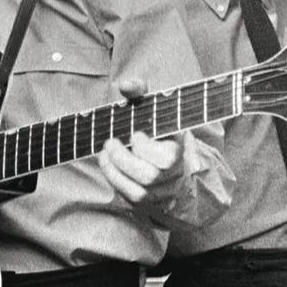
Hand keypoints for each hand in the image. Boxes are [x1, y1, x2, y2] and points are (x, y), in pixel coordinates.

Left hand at [99, 79, 192, 220]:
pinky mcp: (149, 200)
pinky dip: (113, 178)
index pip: (168, 157)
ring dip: (115, 169)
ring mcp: (162, 190)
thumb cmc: (155, 130)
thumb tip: (125, 85)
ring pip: (139, 189)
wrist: (164, 159)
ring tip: (106, 151)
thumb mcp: (151, 109)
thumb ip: (139, 92)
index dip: (146, 148)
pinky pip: (129, 195)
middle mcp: (175, 173)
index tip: (135, 134)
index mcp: (180, 149)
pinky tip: (106, 162)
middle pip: (150, 175)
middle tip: (111, 142)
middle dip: (124, 159)